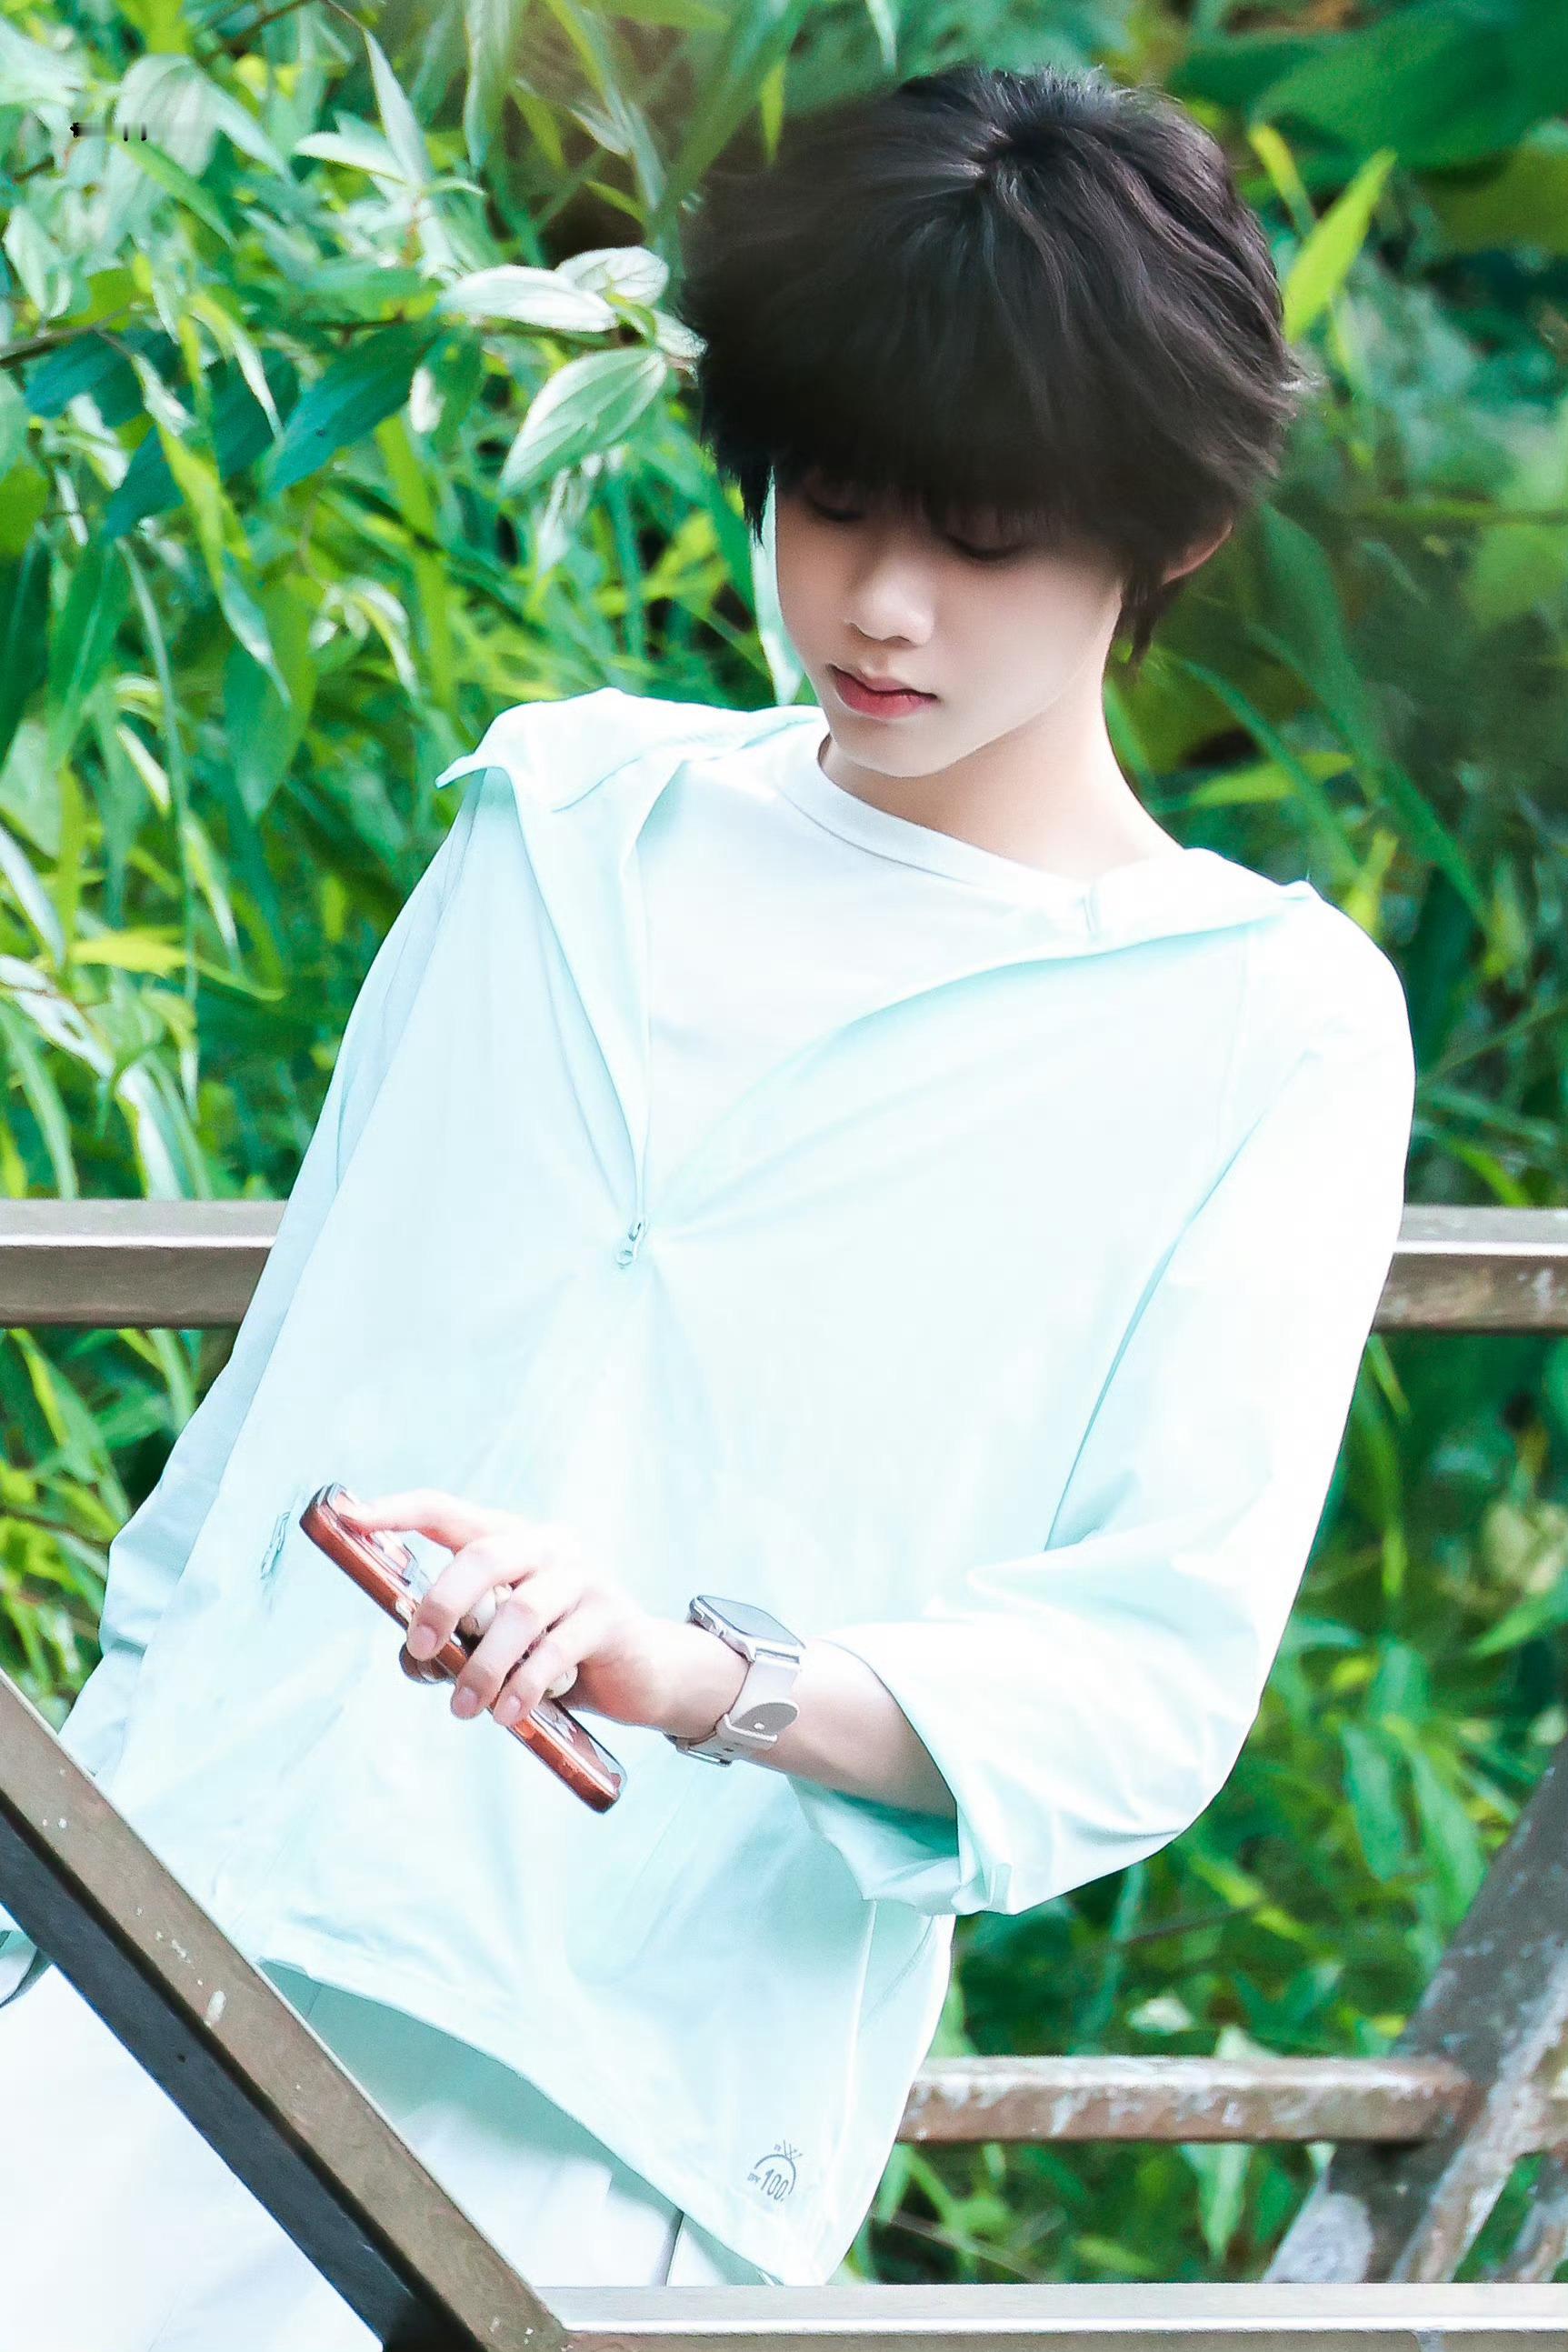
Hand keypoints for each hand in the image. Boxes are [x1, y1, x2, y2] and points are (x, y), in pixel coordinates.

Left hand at [335, 1488, 679, 1731]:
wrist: (639, 1673)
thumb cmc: (554, 1653)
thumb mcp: (498, 1642)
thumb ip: (456, 1641)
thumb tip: (414, 1657)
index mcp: (510, 1539)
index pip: (447, 1511)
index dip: (398, 1512)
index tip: (352, 1517)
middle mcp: (547, 1545)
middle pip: (482, 1555)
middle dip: (441, 1603)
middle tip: (420, 1648)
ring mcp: (583, 1576)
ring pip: (520, 1613)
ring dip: (482, 1667)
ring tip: (464, 1709)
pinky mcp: (610, 1616)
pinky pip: (556, 1651)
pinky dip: (524, 1687)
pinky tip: (508, 1716)